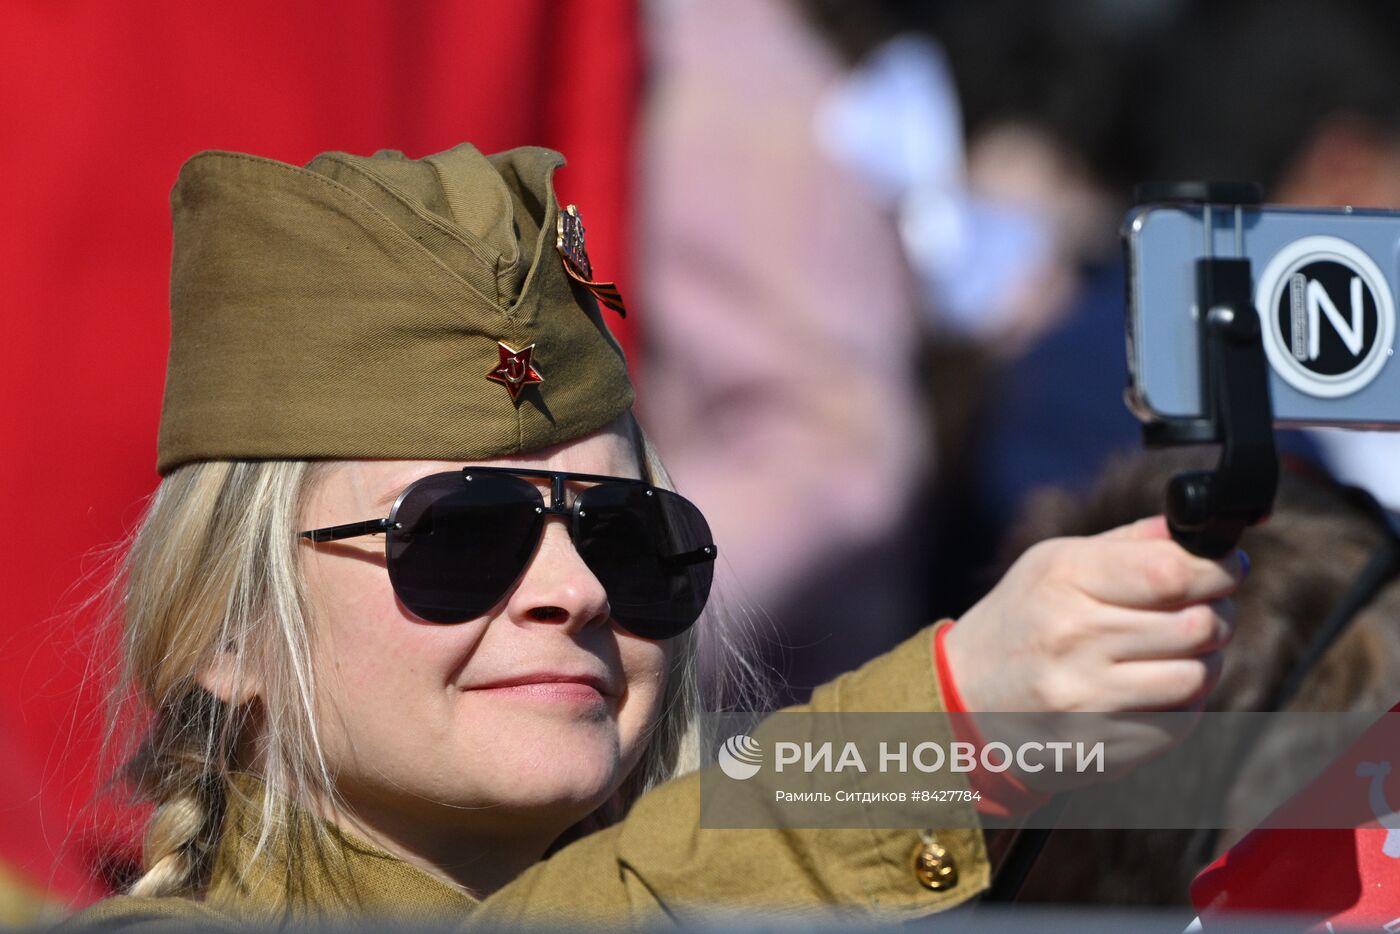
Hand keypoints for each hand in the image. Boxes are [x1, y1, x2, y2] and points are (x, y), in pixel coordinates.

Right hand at [942, 516, 1242, 789]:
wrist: (962, 698)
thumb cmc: (1020, 620)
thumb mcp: (1052, 565)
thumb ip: (1128, 544)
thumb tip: (1204, 531)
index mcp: (1063, 579)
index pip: (1172, 571)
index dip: (1218, 568)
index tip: (1227, 568)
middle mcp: (1073, 637)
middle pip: (1197, 624)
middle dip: (1216, 615)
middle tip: (1203, 611)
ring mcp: (1085, 698)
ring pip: (1197, 678)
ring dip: (1202, 664)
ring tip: (1176, 654)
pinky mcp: (1098, 745)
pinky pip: (1179, 724)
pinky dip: (1180, 706)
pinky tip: (1152, 690)